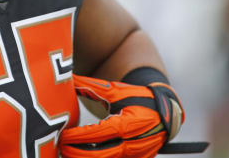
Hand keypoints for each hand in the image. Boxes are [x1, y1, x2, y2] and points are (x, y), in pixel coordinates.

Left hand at [59, 75, 183, 157]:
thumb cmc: (139, 98)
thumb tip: (70, 78)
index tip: (62, 135)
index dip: (76, 136)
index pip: (95, 134)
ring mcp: (135, 155)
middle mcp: (130, 144)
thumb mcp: (116, 91)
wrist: (167, 112)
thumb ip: (91, 87)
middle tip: (60, 148)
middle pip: (97, 155)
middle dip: (76, 153)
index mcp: (124, 125)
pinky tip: (85, 155)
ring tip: (68, 154)